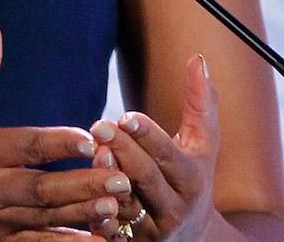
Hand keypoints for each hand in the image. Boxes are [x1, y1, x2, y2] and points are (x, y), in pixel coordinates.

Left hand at [86, 55, 219, 239]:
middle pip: (146, 178)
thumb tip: (197, 59)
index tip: (126, 114)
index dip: (148, 135)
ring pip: (126, 205)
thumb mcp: (203, 144)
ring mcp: (153, 230)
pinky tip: (79, 196)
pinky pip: (111, 232)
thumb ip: (201, 103)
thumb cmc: (193, 177)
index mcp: (192, 179)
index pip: (169, 155)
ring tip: (92, 153)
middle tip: (99, 125)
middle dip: (124, 150)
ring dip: (106, 181)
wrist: (197, 238)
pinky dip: (97, 216)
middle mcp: (174, 207)